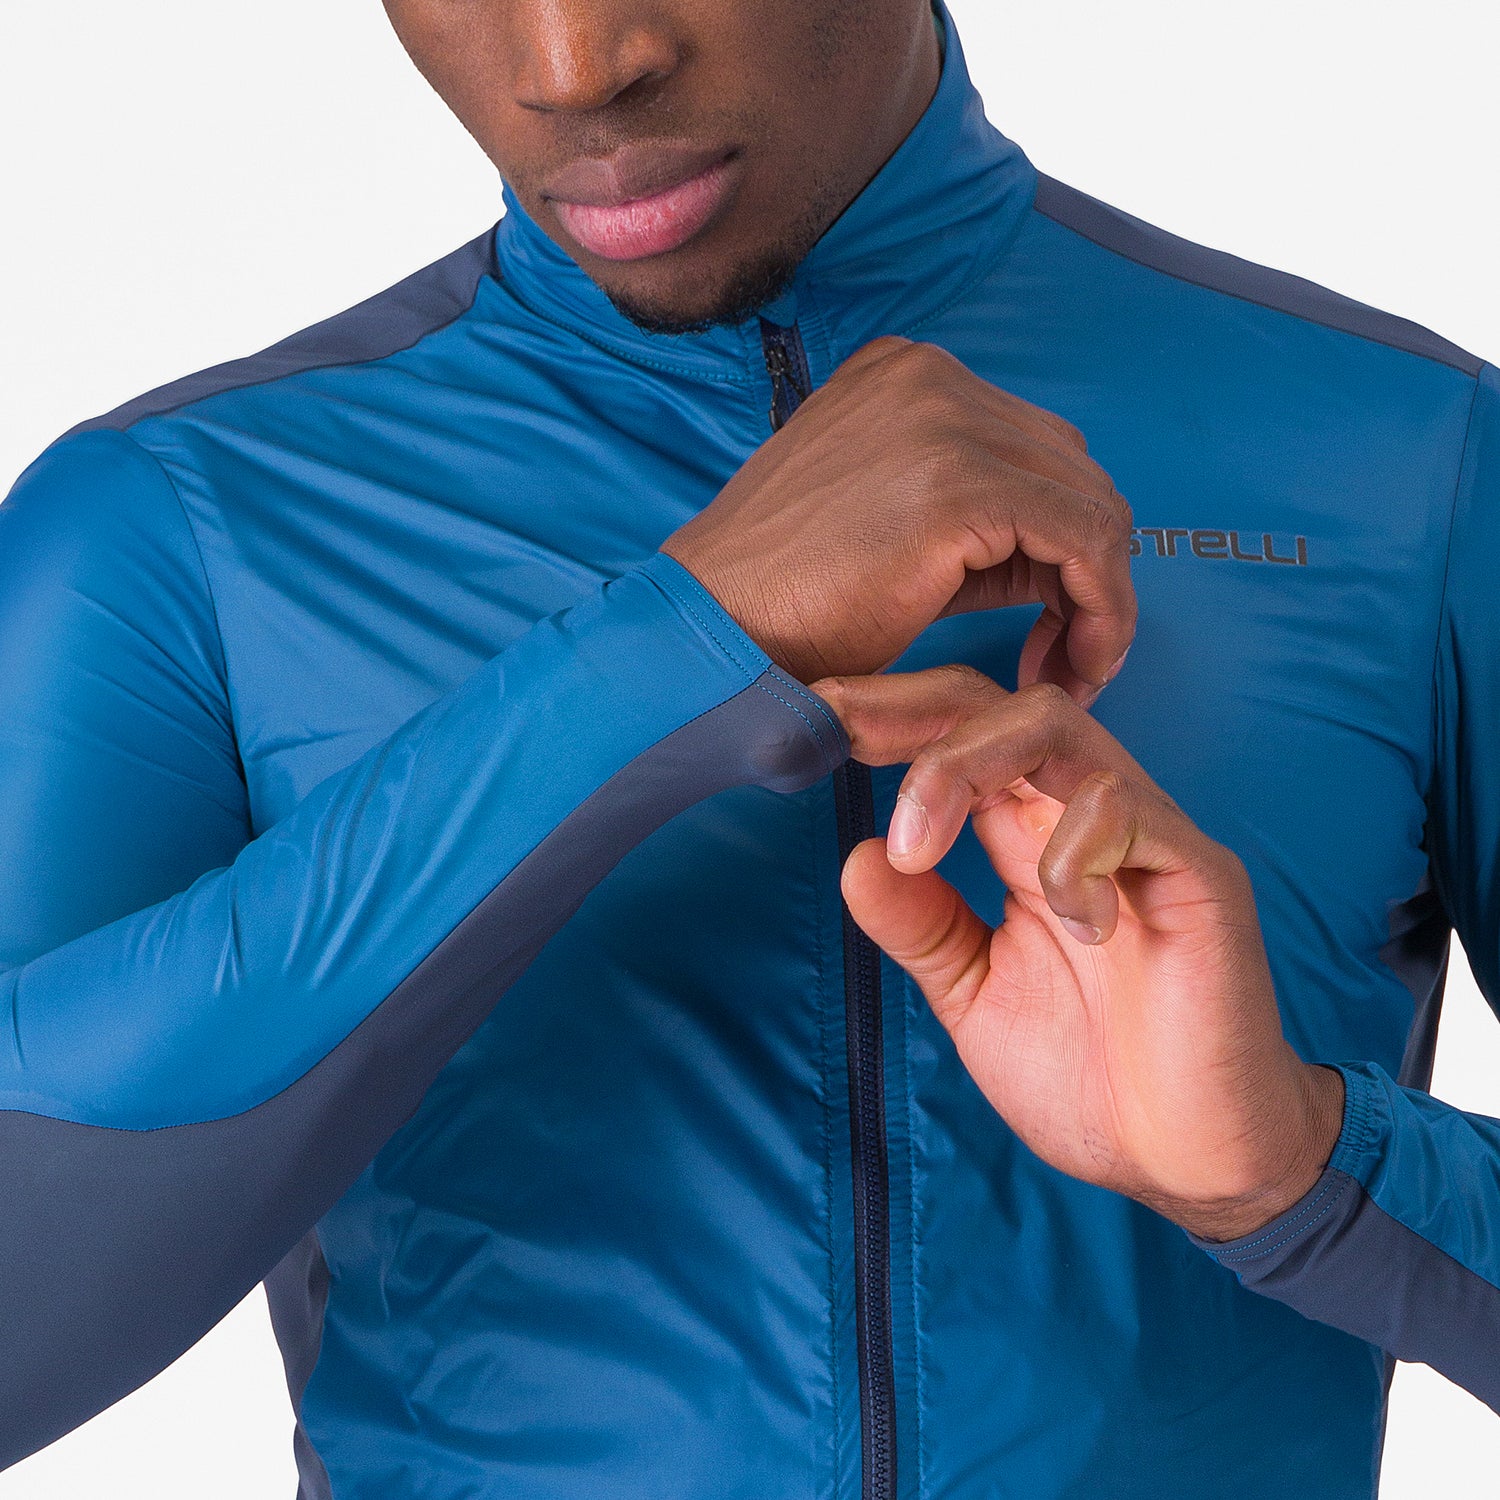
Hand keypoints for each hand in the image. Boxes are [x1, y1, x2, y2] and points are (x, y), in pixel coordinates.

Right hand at [662, 337, 1134, 699]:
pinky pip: (1085, 541)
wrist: (710, 632)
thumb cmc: (778, 602)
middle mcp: (931, 377)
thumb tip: (1055, 562)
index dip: (1059, 544)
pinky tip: (1070, 665)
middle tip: (1063, 657)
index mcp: (905, 377)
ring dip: (1099, 597)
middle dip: (1085, 571)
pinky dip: (1100, 610)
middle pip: (1071, 471)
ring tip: (1063, 671)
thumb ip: (970, 524)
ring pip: (1092, 504)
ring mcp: (946, 420)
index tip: (1050, 626)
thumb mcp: (884, 534)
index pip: (1033, 450)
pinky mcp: (961, 483)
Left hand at [811, 665, 1345, 1241]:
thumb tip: (857, 856)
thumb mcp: (975, 994)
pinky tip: (1071, 925)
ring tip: (919, 847)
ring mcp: (1145, 837)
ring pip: (1056, 727)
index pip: (966, 733)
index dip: (894, 717)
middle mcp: (1084, 818)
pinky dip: (1073, 852)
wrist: (1186, 1158)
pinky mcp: (1200, 874)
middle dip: (912, 709)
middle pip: (1003, 703)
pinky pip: (1128, 811)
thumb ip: (922, 926)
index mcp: (1030, 839)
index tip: (816, 721)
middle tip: (841, 733)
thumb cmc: (1089, 1074)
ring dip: (965, 766)